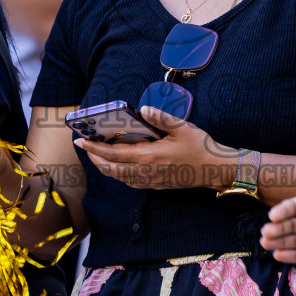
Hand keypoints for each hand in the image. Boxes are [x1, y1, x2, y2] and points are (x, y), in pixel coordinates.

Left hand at [74, 106, 223, 189]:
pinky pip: (131, 183)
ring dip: (106, 167)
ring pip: (120, 178)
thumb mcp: (182, 128)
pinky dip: (120, 174)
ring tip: (99, 156)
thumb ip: (160, 118)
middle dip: (95, 159)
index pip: (114, 154)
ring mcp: (150, 181)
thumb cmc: (200, 147)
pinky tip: (121, 166)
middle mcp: (146, 172)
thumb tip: (142, 109)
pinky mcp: (156, 186)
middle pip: (111, 169)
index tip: (81, 142)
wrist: (214, 169)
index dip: (94, 149)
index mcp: (149, 156)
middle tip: (85, 148)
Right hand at [260, 152, 295, 264]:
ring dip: (278, 242)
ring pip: (292, 240)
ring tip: (266, 243)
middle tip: (266, 232)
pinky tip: (279, 255)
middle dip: (276, 228)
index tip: (274, 215)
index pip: (293, 206)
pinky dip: (291, 256)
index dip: (283, 210)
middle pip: (288, 224)